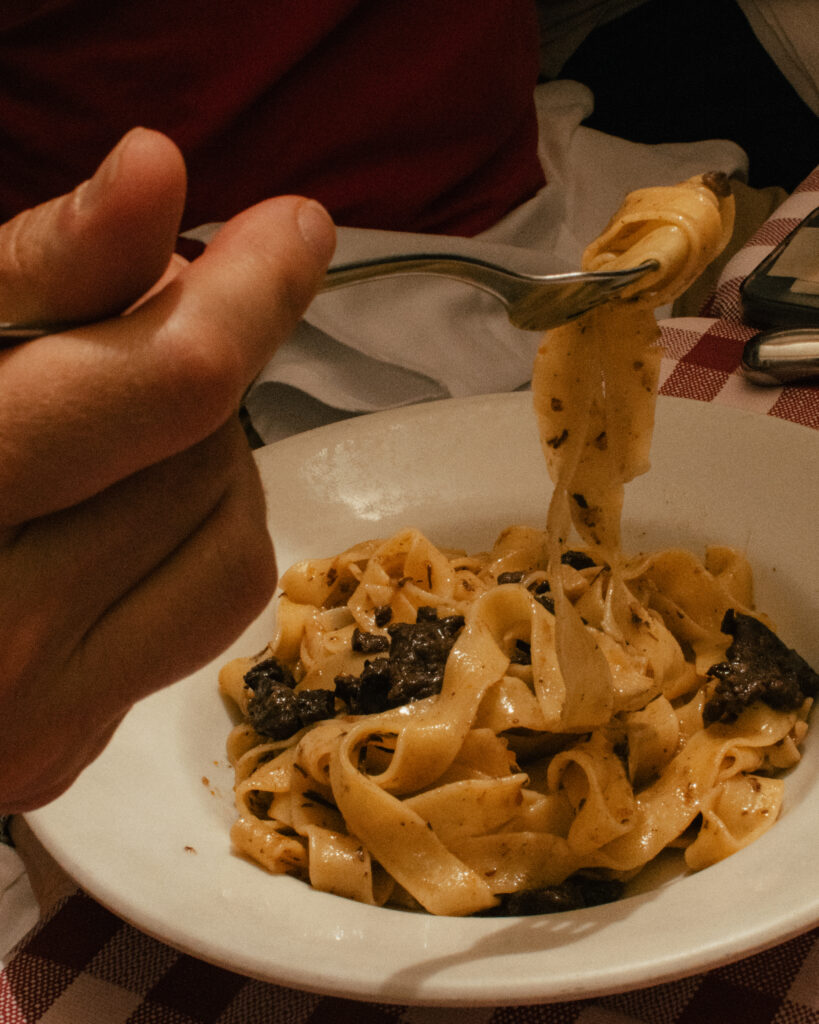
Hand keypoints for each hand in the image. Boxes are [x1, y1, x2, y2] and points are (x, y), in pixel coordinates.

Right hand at [0, 128, 335, 811]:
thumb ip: (37, 272)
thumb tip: (159, 172)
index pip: (168, 386)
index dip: (250, 296)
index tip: (295, 228)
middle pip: (209, 459)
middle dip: (194, 379)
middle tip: (128, 344)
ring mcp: (34, 721)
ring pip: (233, 544)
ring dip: (205, 463)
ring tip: (117, 435)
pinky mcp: (64, 754)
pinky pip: (203, 617)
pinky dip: (191, 544)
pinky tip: (115, 520)